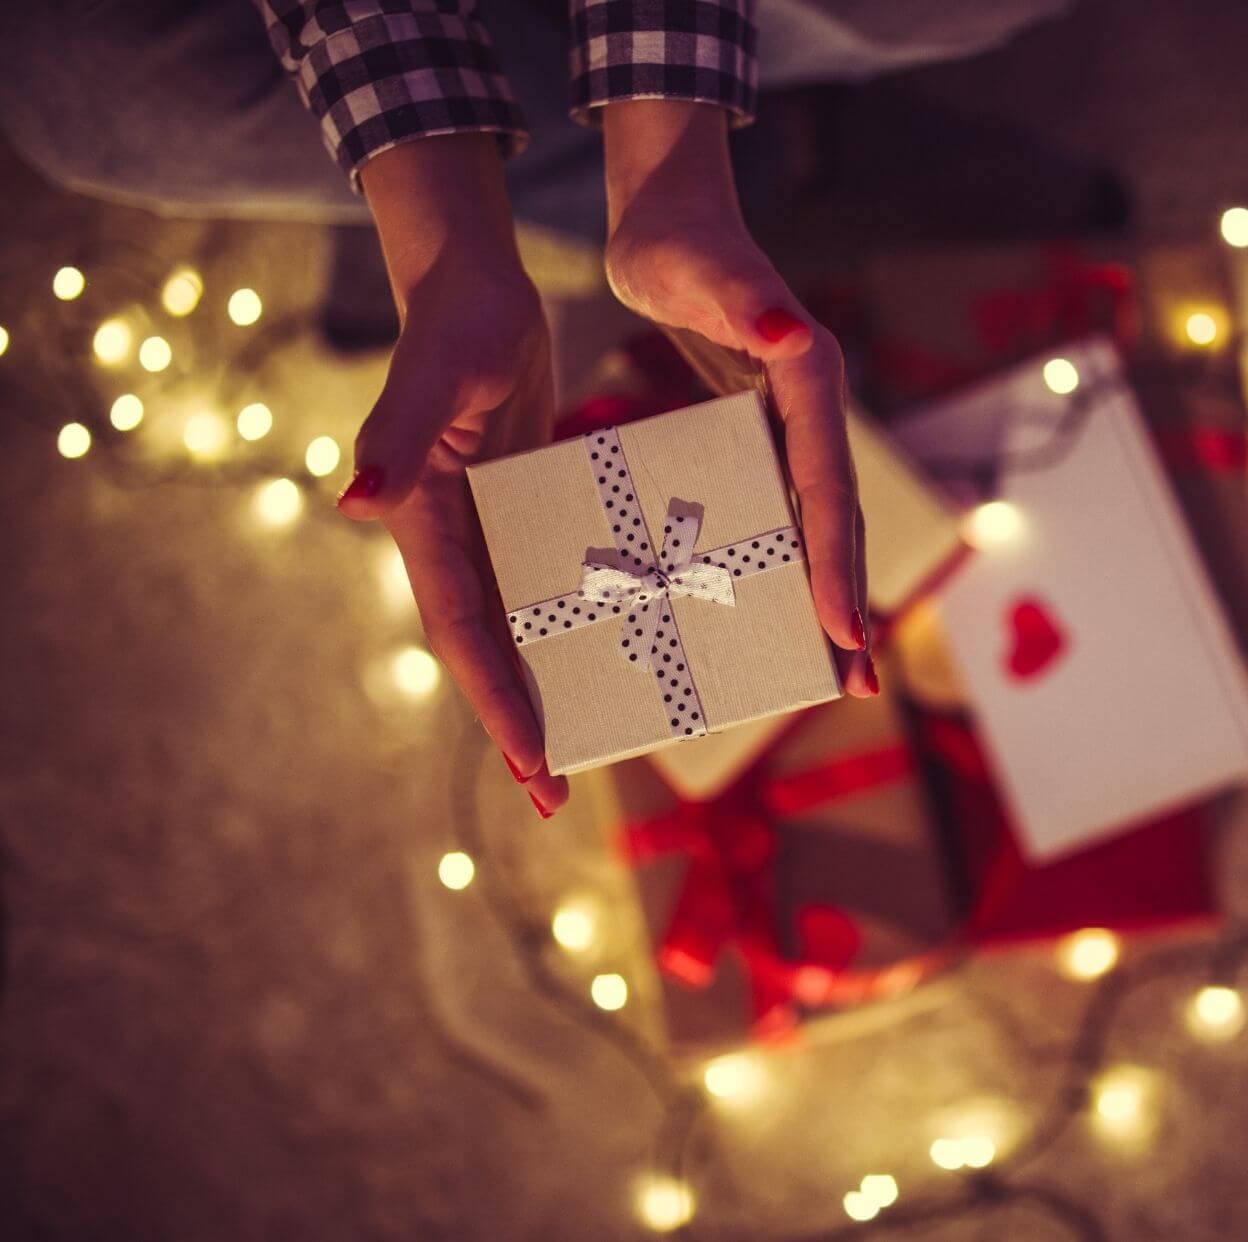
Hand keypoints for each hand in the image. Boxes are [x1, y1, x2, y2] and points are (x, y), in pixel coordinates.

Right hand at [339, 137, 568, 816]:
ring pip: (516, 626)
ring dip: (543, 685)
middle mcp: (452, 539)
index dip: (493, 701)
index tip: (532, 761)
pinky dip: (568, 626)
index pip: (462, 632)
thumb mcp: (434, 380)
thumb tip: (356, 503)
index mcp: (425, 526)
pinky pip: (545, 584)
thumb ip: (399, 437)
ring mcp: (489, 528)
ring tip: (585, 746)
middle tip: (554, 794)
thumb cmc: (454, 326)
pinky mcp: (523, 508)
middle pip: (486, 649)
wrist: (477, 288)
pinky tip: (615, 654)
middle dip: (517, 721)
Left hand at [601, 101, 874, 695]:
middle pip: (839, 521)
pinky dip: (788, 566)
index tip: (842, 630)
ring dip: (827, 597)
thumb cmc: (681, 244)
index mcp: (810, 384)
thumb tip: (792, 332)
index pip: (828, 488)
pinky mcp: (765, 436)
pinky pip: (784, 514)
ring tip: (834, 670)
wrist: (675, 219)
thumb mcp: (702, 271)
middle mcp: (815, 412)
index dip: (837, 562)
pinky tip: (772, 610)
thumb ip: (749, 300)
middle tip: (857, 684)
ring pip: (818, 527)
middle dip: (848, 603)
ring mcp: (793, 428)